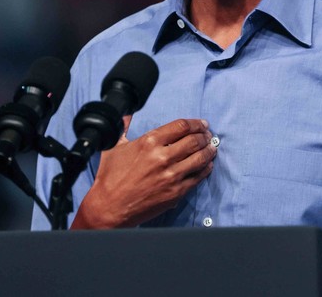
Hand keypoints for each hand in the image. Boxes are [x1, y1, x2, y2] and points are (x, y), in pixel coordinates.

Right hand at [70, 117, 215, 228]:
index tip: (201, 124)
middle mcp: (162, 157)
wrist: (109, 207)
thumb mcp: (113, 146)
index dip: (195, 123)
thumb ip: (124, 127)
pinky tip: (207, 165)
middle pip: (194, 141)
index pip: (181, 126)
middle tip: (208, 136)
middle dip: (205, 136)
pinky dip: (205, 169)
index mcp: (149, 142)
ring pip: (200, 158)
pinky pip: (198, 177)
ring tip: (212, 148)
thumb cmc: (109, 178)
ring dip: (209, 151)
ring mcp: (171, 176)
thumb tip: (127, 114)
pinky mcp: (176, 192)